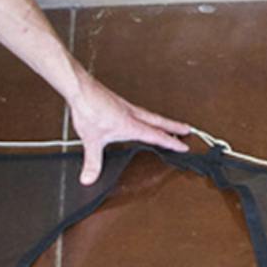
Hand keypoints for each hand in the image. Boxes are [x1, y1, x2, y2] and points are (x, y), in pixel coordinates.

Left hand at [66, 77, 192, 185]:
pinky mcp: (117, 102)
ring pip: (150, 114)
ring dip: (161, 120)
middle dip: (174, 127)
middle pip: (159, 121)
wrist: (80, 88)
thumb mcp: (91, 140)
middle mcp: (131, 114)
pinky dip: (146, 115)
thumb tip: (90, 178)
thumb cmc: (88, 109)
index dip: (171, 142)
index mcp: (131, 125)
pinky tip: (139, 117)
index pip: (156, 135)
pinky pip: (138, 110)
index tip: (183, 146)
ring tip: (167, 124)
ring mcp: (125, 107)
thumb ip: (92, 162)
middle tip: (187, 129)